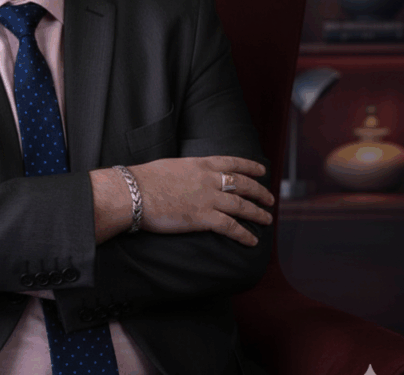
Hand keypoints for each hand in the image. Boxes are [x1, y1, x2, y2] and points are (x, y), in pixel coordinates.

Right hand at [129, 156, 273, 246]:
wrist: (134, 192)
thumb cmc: (144, 179)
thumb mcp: (171, 166)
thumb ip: (187, 171)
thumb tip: (190, 177)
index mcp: (200, 164)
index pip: (232, 163)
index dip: (250, 167)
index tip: (262, 170)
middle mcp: (208, 179)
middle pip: (243, 185)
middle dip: (259, 192)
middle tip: (269, 199)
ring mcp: (207, 198)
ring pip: (242, 206)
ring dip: (257, 214)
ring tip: (267, 219)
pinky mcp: (203, 218)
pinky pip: (231, 227)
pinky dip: (244, 235)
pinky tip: (252, 241)